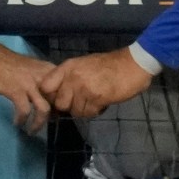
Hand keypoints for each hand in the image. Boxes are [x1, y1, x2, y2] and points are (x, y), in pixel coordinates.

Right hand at [0, 41, 57, 131]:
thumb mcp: (30, 69)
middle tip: (46, 124)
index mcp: (47, 70)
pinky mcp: (16, 90)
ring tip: (32, 130)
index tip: (57, 113)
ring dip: (38, 123)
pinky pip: (24, 111)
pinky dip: (22, 120)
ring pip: (44, 109)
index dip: (62, 103)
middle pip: (57, 101)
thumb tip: (48, 97)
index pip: (64, 89)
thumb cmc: (7, 63)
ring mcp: (29, 84)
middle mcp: (42, 76)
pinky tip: (17, 122)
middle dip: (54, 116)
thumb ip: (41, 80)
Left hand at [41, 48, 157, 118]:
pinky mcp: (96, 98)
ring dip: (85, 109)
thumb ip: (69, 77)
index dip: (50, 96)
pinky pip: (88, 113)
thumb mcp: (84, 65)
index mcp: (68, 67)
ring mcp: (84, 88)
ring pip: (74, 111)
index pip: (45, 86)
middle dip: (70, 105)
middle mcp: (73, 77)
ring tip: (96, 99)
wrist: (133, 65)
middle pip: (59, 103)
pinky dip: (96, 111)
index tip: (59, 99)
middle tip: (82, 101)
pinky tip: (103, 101)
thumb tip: (58, 95)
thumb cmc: (109, 65)